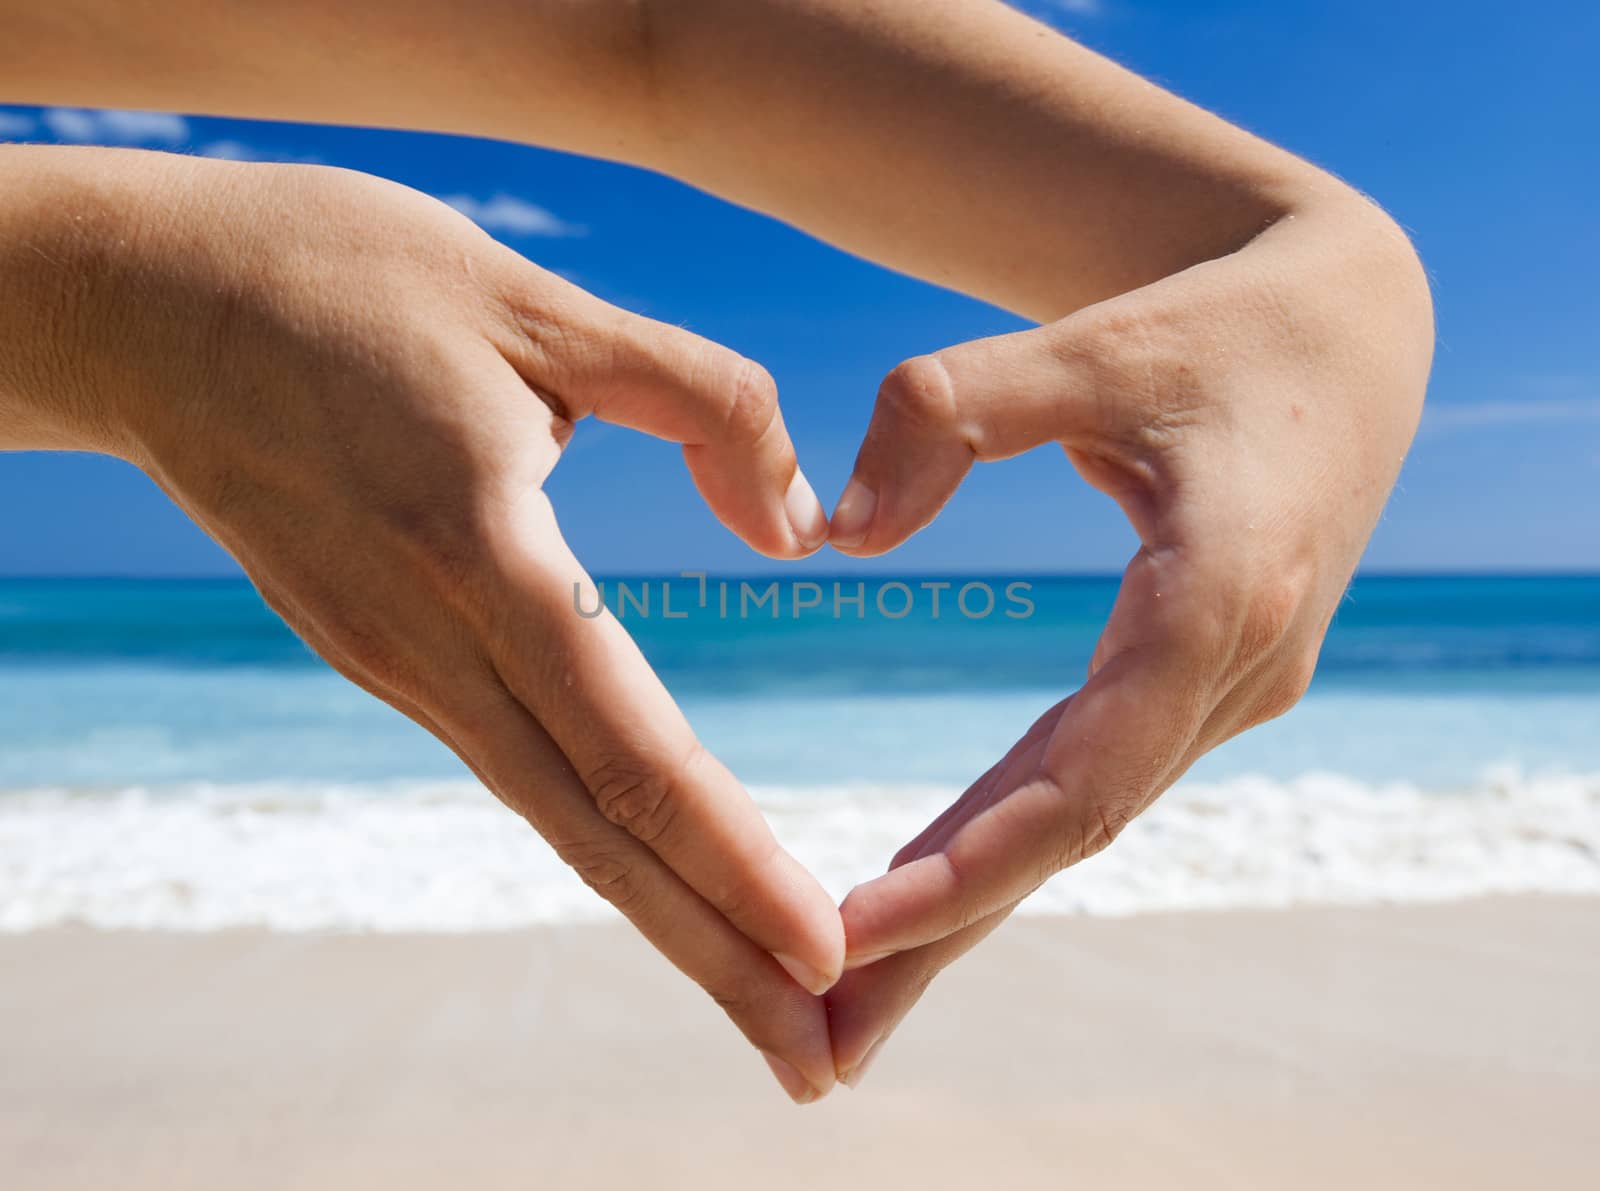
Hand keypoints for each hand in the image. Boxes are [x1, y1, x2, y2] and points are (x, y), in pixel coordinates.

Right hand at [9, 147, 841, 1101]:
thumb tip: (797, 525)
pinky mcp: (379, 649)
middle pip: (593, 834)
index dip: (731, 858)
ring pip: (551, 816)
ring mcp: (393, 660)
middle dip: (711, 955)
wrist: (140, 298)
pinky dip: (598, 838)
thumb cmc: (336, 269)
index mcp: (477, 552)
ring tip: (756, 991)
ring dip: (661, 916)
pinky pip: (510, 764)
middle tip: (816, 1061)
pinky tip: (652, 867)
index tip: (823, 949)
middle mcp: (428, 642)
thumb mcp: (533, 297)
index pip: (630, 748)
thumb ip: (698, 397)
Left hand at [823, 198, 1433, 1083]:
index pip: (1092, 772)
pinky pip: (1090, 782)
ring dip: (969, 913)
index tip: (853, 932)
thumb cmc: (1214, 324)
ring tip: (849, 1007)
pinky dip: (1004, 844)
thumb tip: (836, 535)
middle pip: (1073, 838)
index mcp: (1221, 597)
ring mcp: (1228, 687)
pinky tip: (926, 893)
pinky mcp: (1203, 682)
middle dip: (946, 942)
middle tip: (820, 1051)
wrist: (1347, 332)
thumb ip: (951, 411)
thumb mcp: (1088, 343)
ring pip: (1079, 823)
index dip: (975, 860)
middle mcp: (1236, 671)